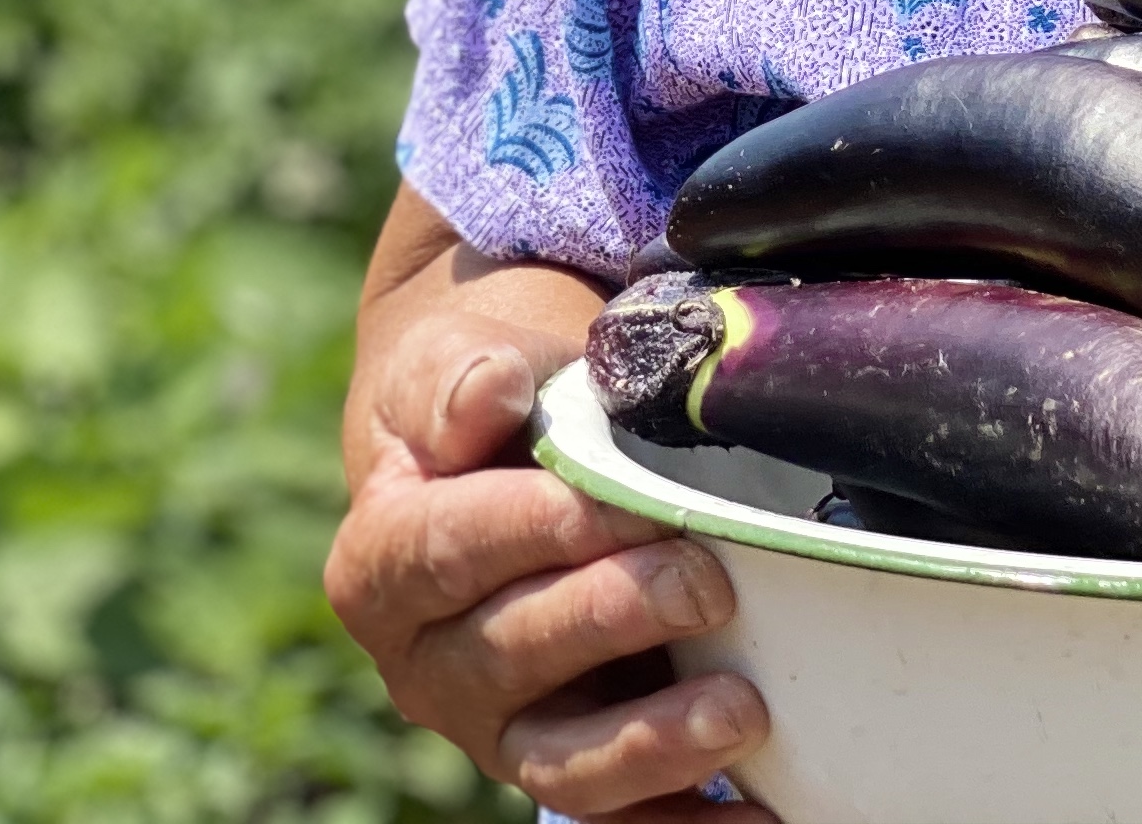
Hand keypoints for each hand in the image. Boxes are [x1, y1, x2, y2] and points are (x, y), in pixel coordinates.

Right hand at [326, 192, 776, 821]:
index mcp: (383, 565)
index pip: (448, 551)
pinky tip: (759, 814)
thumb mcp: (457, 363)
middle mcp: (426, 665)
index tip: (625, 504)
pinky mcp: (567, 767)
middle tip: (704, 582)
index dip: (538, 530)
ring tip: (739, 711)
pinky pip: (622, 818)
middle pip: (509, 656)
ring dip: (651, 742)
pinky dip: (685, 818)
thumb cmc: (494, 406)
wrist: (512, 458)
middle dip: (612, 619)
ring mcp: (497, 731)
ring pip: (560, 762)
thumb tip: (488, 393)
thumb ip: (461, 382)